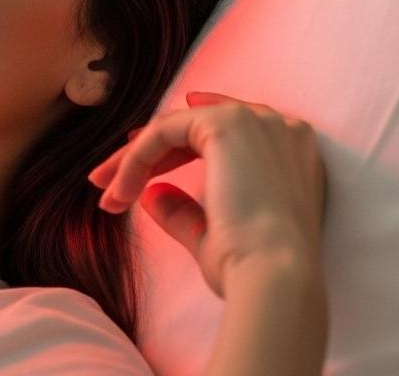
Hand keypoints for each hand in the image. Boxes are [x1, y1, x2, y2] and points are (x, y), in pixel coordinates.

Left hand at [87, 91, 326, 297]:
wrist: (275, 277)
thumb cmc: (254, 266)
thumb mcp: (215, 234)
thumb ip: (186, 211)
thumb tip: (152, 196)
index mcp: (292, 152)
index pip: (228, 133)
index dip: (181, 142)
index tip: (145, 162)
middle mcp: (280, 127)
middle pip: (198, 127)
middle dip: (149, 153)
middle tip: (110, 180)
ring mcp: (256, 120)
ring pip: (176, 127)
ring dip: (135, 158)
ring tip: (106, 188)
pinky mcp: (226, 123)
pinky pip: (164, 131)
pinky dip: (136, 158)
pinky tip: (119, 189)